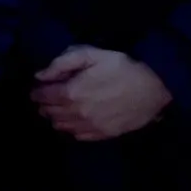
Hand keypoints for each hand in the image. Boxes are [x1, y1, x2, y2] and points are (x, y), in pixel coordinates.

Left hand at [31, 45, 169, 140]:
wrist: (153, 89)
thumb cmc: (122, 68)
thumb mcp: (92, 55)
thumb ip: (62, 63)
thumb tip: (40, 75)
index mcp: (71, 93)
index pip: (42, 96)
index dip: (36, 92)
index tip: (37, 88)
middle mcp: (76, 113)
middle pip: (49, 112)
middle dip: (44, 104)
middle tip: (47, 97)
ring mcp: (90, 126)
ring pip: (60, 126)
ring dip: (55, 117)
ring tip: (59, 108)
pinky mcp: (102, 134)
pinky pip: (77, 135)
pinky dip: (70, 128)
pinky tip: (74, 119)